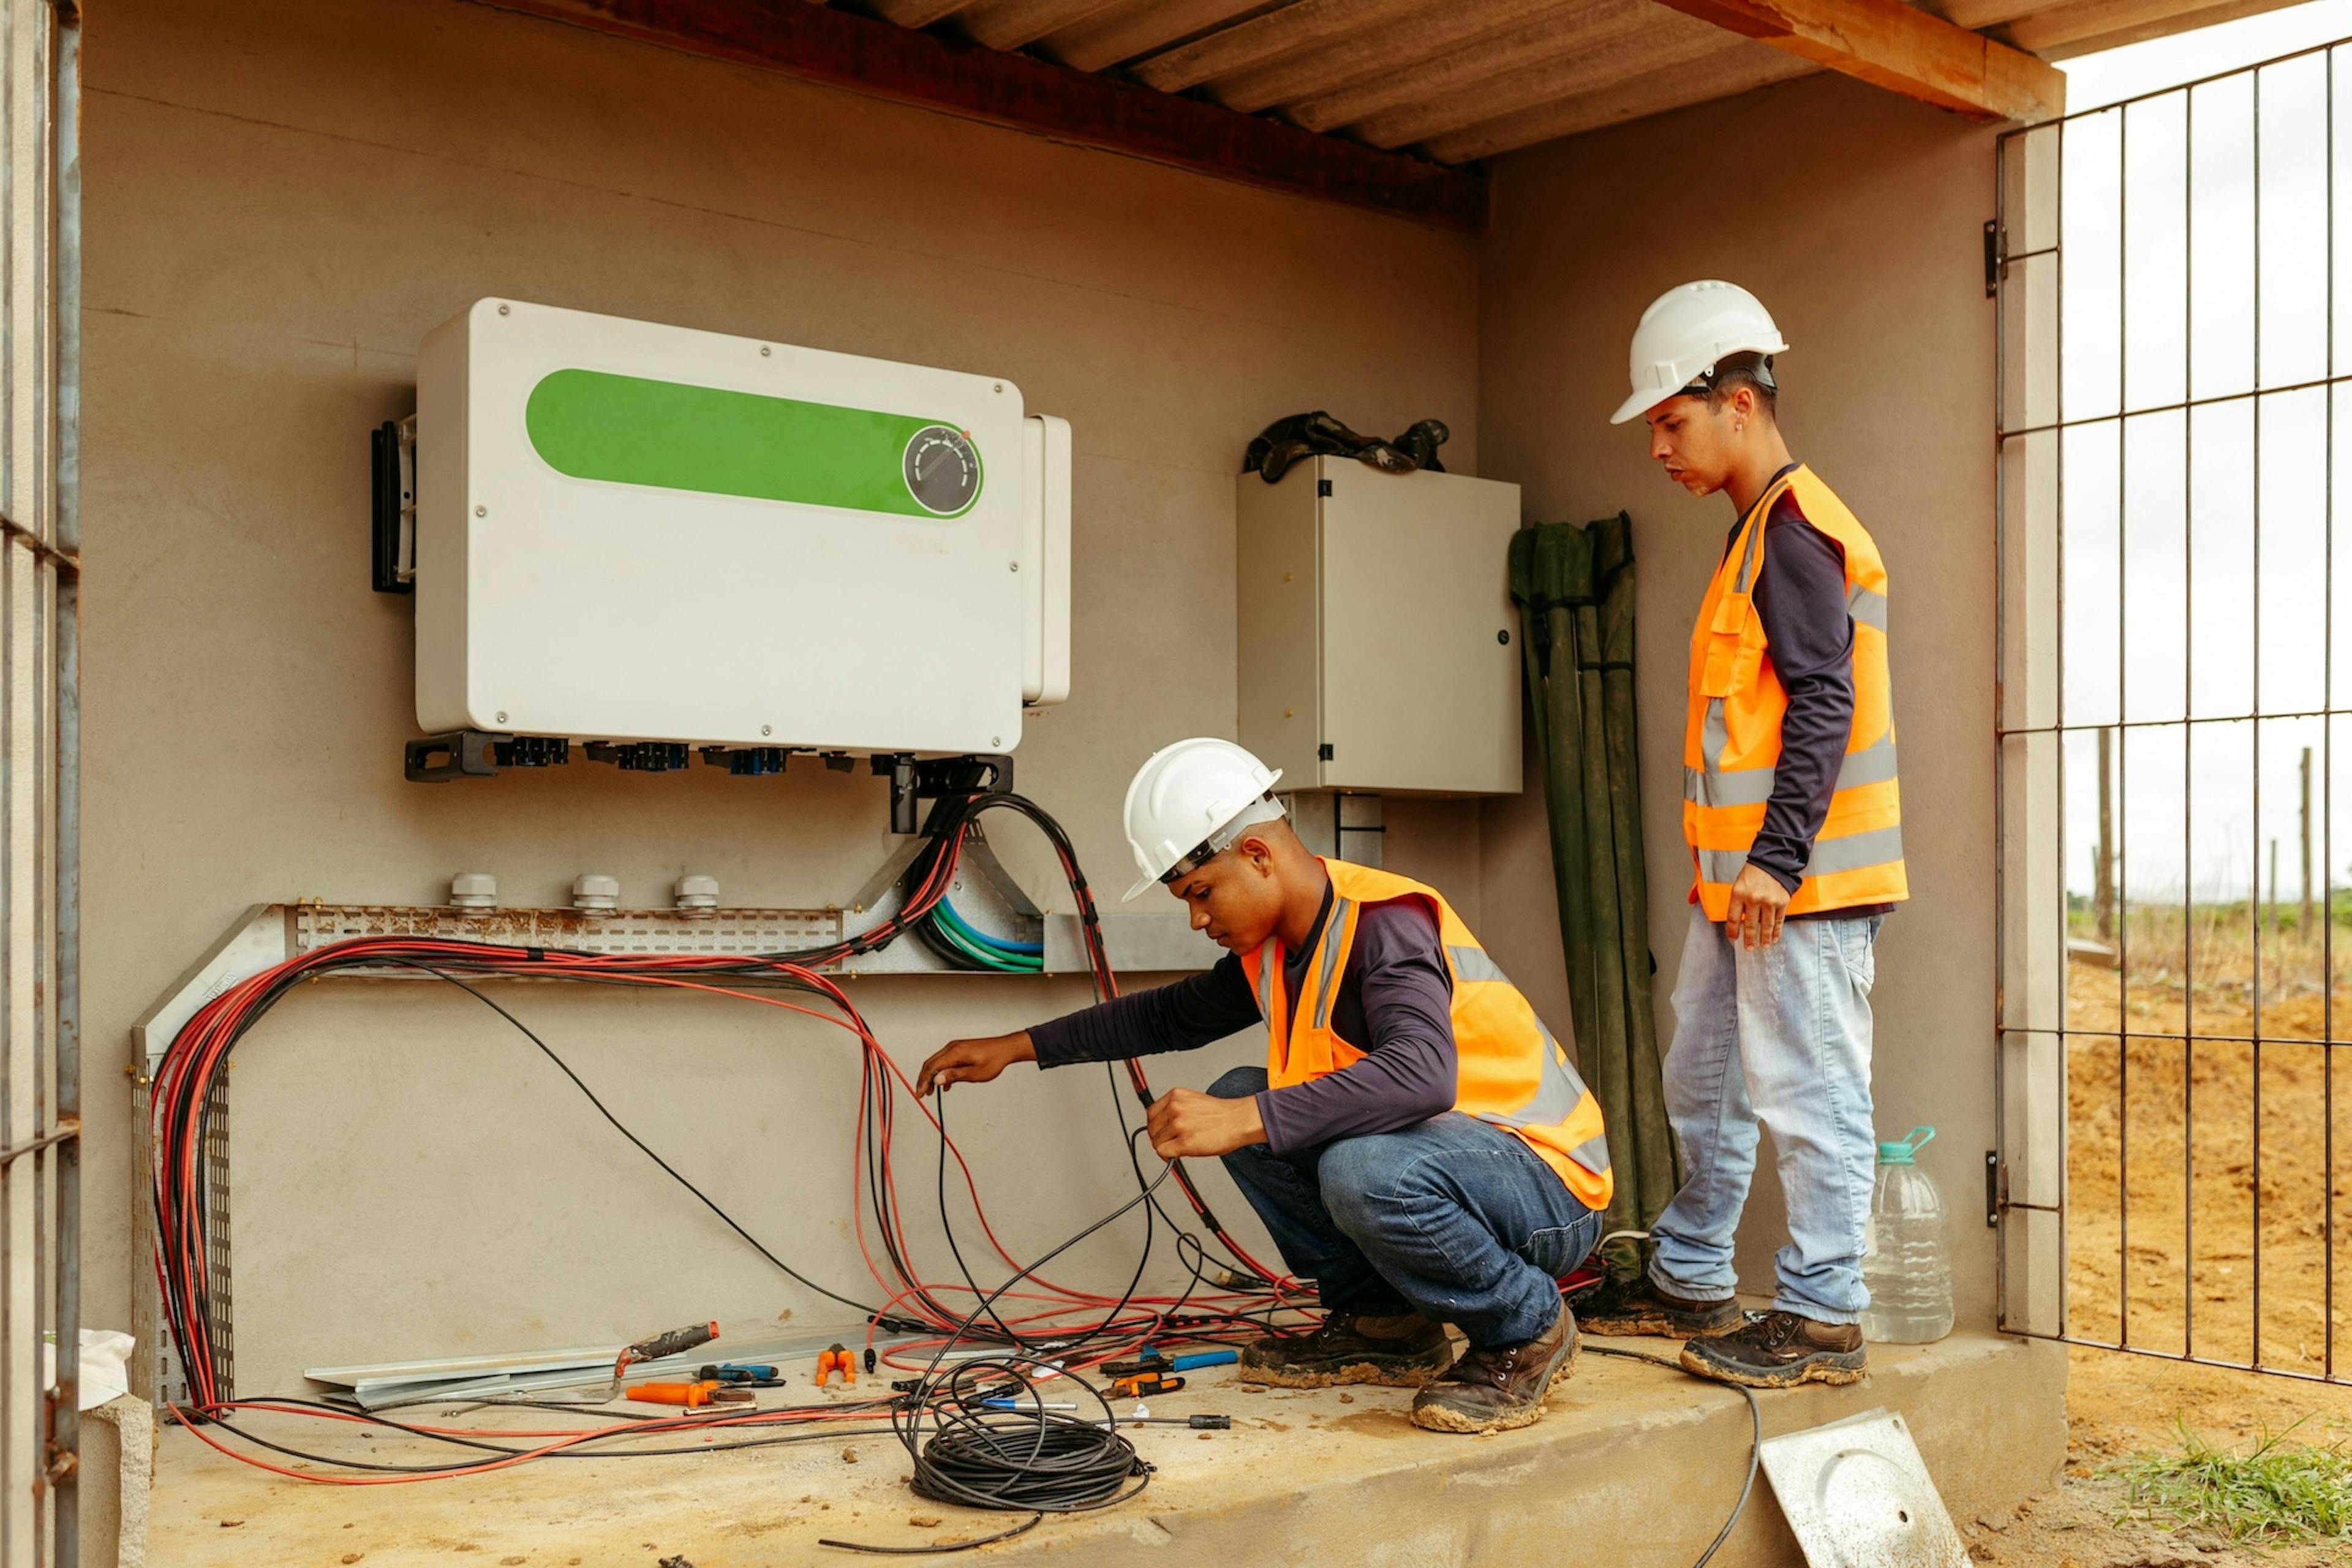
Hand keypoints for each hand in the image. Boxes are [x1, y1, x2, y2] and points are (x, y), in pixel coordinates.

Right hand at [915, 1032, 1035, 1095]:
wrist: (1005, 1049)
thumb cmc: (993, 1061)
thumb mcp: (974, 1073)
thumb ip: (954, 1076)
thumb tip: (937, 1080)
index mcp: (954, 1053)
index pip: (932, 1068)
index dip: (924, 1082)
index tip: (920, 1094)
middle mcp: (952, 1048)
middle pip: (931, 1064)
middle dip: (924, 1080)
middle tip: (922, 1094)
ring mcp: (955, 1047)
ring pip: (937, 1062)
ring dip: (933, 1077)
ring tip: (932, 1092)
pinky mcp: (960, 1049)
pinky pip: (945, 1061)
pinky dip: (942, 1072)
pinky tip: (946, 1085)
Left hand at [1145, 1087, 1264, 1159]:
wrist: (1238, 1121)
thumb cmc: (1221, 1114)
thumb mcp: (1193, 1101)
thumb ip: (1176, 1109)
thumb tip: (1162, 1125)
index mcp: (1176, 1095)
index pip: (1151, 1113)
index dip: (1155, 1125)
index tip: (1160, 1132)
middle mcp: (1175, 1107)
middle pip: (1151, 1128)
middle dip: (1159, 1138)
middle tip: (1170, 1142)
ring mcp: (1179, 1124)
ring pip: (1156, 1142)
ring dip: (1165, 1147)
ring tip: (1180, 1147)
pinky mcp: (1184, 1142)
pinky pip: (1163, 1152)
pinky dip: (1167, 1156)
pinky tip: (1177, 1154)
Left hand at [1723, 864, 1790, 949]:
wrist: (1772, 862)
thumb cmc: (1753, 874)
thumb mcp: (1739, 885)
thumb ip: (1738, 903)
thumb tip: (1739, 924)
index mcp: (1739, 894)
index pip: (1733, 918)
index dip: (1732, 931)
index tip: (1733, 939)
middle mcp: (1753, 899)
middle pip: (1751, 925)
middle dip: (1750, 939)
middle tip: (1749, 948)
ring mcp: (1769, 901)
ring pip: (1766, 926)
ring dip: (1765, 938)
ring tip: (1763, 946)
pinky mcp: (1782, 902)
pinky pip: (1779, 921)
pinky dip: (1777, 931)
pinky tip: (1775, 938)